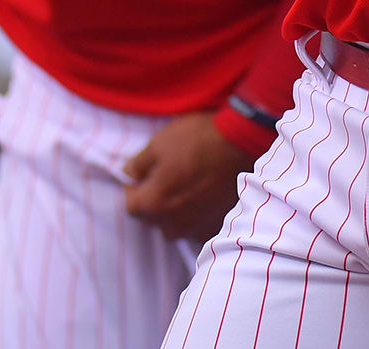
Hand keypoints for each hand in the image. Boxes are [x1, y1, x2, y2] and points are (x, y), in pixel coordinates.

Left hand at [123, 113, 256, 242]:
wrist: (240, 144)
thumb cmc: (197, 140)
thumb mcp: (158, 144)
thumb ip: (138, 164)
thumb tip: (128, 174)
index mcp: (155, 204)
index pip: (132, 207)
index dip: (133, 190)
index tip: (142, 176)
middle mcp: (174, 223)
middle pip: (153, 219)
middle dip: (154, 201)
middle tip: (165, 179)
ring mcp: (197, 227)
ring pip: (176, 226)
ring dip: (175, 211)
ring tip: (186, 187)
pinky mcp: (217, 225)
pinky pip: (198, 227)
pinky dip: (197, 216)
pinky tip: (204, 196)